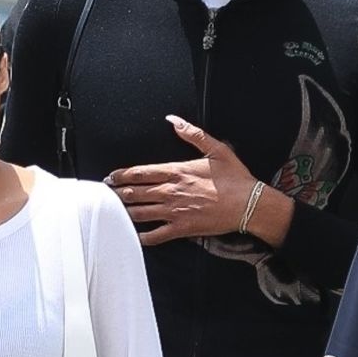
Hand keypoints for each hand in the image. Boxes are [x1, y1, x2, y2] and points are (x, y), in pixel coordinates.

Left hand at [106, 116, 262, 245]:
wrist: (249, 205)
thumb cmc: (235, 178)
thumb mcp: (216, 149)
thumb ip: (193, 134)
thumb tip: (173, 120)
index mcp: (177, 171)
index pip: (141, 171)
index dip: (122, 174)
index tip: (112, 176)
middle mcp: (171, 191)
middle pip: (136, 192)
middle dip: (119, 192)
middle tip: (108, 193)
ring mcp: (175, 212)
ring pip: (140, 213)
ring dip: (125, 211)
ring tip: (115, 210)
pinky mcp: (181, 229)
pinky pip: (155, 235)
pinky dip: (142, 236)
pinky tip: (134, 235)